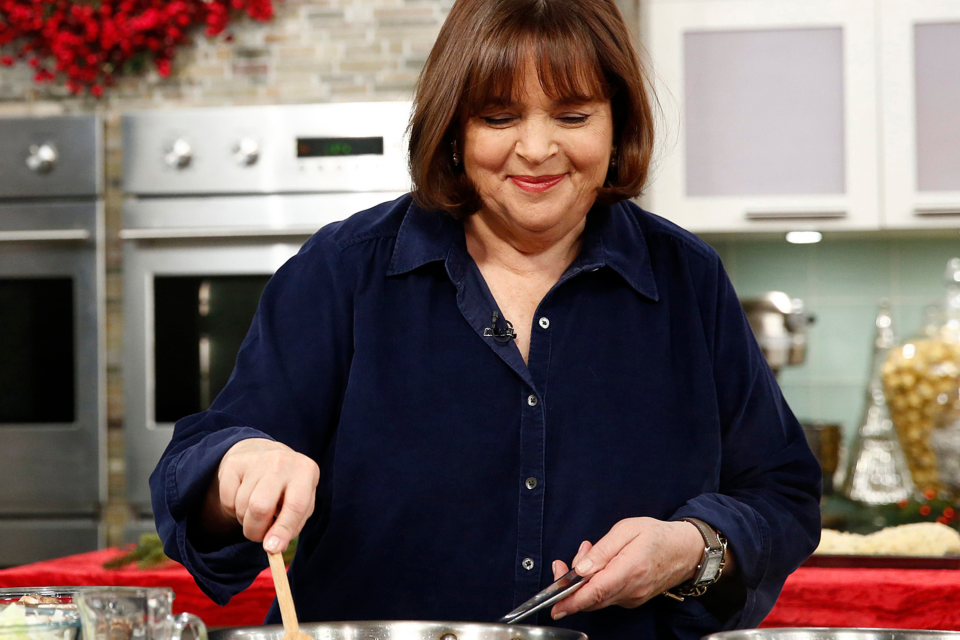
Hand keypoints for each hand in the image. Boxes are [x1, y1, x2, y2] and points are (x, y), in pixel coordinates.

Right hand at [202, 438, 319, 553]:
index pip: (295, 506)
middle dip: (256, 531)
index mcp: (306, 471)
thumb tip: (273, 548)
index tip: (272, 549)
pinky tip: (244, 498)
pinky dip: (233, 510)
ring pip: (242, 506)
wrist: (266, 452)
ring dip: (246, 520)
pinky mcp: (233, 463)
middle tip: (259, 536)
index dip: (283, 530)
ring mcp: (256, 460)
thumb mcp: (302, 502)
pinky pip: (227, 501)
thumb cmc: (289, 487)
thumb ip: (292, 526)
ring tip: (256, 512)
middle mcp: (281, 461)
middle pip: (260, 507)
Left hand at [549, 517, 702, 619]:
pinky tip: (598, 564)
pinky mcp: (633, 599)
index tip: (555, 606)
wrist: (686, 550)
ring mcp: (633, 597)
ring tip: (588, 552)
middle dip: (570, 585)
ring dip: (583, 581)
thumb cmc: (658, 536)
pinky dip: (595, 583)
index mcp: (629, 570)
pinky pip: (607, 596)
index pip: (596, 591)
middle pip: (592, 598)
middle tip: (563, 563)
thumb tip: (581, 568)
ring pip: (598, 598)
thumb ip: (602, 550)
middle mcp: (631, 590)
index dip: (573, 601)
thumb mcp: (627, 530)